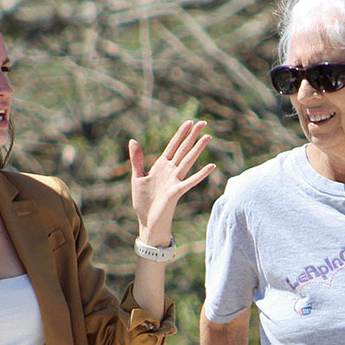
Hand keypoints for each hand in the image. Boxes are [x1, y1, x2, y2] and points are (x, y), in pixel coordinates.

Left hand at [129, 120, 216, 244]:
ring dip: (198, 149)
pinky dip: (201, 174)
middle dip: (192, 136)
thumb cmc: (143, 202)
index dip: (181, 134)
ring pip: (188, 161)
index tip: (189, 122)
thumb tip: (133, 140)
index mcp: (161, 166)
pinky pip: (190, 181)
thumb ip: (137, 159)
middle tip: (203, 122)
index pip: (173, 146)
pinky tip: (211, 166)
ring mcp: (175, 181)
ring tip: (208, 137)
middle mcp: (171, 171)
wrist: (147, 222)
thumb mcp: (137, 177)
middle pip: (183, 149)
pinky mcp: (176, 192)